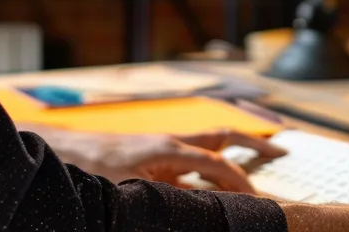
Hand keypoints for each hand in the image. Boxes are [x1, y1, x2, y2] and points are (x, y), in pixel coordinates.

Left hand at [29, 127, 285, 193]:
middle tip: (282, 151)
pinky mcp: (157, 159)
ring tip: (261, 162)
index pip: (218, 163)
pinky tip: (216, 186)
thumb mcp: (130, 189)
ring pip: (211, 147)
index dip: (241, 181)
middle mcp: (172, 144)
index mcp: (170, 149)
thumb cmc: (93, 167)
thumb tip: (194, 210)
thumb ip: (164, 198)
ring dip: (236, 154)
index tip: (259, 198)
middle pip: (224, 138)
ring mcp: (166, 149)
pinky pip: (194, 162)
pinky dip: (212, 170)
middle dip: (254, 144)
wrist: (67, 151)